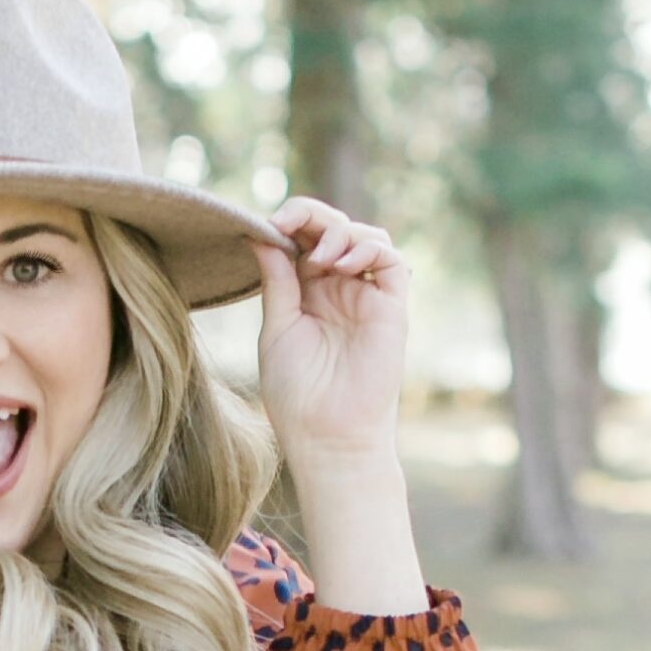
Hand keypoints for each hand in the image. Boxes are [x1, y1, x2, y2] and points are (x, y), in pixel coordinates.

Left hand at [251, 197, 409, 467]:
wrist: (327, 435)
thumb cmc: (296, 393)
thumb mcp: (277, 327)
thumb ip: (276, 280)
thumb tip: (259, 233)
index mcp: (306, 291)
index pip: (304, 238)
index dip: (290, 220)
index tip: (268, 223)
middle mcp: (338, 288)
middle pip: (335, 227)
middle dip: (312, 216)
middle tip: (289, 223)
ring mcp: (366, 296)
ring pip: (366, 236)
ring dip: (340, 232)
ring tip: (319, 258)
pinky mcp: (392, 308)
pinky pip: (391, 261)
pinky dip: (368, 249)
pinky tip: (342, 265)